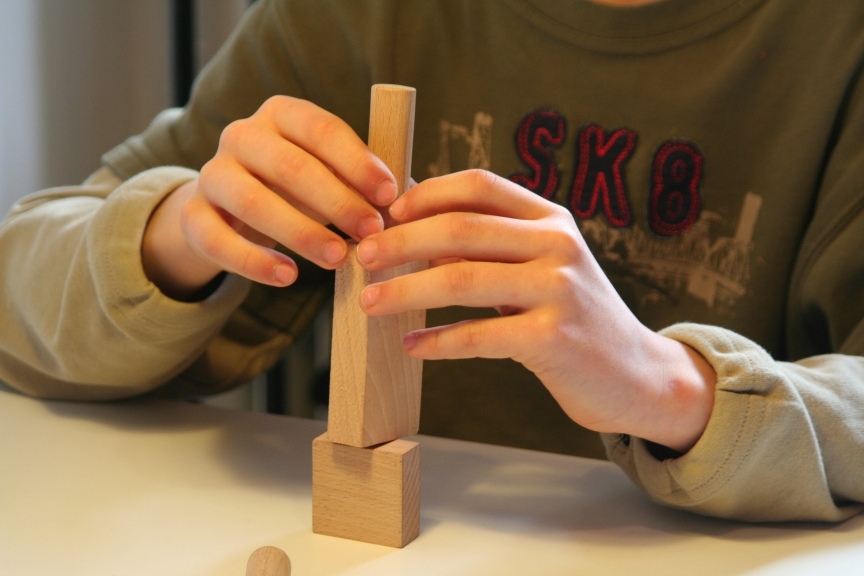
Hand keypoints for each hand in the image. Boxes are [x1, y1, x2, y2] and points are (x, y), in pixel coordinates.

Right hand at [142, 96, 397, 298]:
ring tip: (338, 259)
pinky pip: (218, 240)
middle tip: (372, 234)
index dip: (357, 162)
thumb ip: (364, 182)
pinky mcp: (193, 215)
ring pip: (253, 202)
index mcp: (282, 114)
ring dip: (301, 233)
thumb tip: (412, 204)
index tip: (389, 195)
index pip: (322, 129)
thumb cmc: (298, 188)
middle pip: (289, 166)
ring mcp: (212, 173)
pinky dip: (254, 262)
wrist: (229, 207)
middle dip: (337, 203)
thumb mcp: (329, 174)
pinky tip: (288, 277)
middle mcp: (242, 135)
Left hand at [355, 170, 715, 451]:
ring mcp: (558, 290)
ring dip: (405, 291)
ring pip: (461, 280)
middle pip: (460, 228)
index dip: (427, 193)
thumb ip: (494, 244)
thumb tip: (414, 229)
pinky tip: (412, 346)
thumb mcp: (543, 265)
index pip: (480, 185)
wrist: (636, 373)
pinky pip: (477, 336)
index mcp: (551, 219)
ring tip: (370, 303)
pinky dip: (436, 342)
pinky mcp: (553, 339)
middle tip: (363, 257)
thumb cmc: (573, 316)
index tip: (387, 212)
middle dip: (401, 241)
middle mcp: (557, 245)